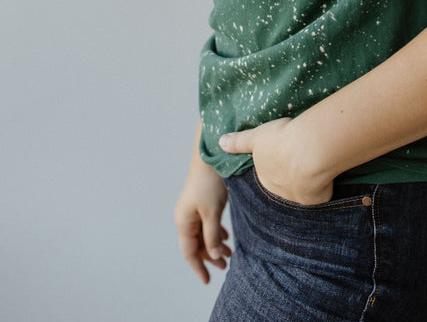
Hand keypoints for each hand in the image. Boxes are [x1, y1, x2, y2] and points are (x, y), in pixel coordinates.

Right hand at [174, 157, 231, 283]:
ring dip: (214, 244)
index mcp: (184, 222)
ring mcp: (192, 210)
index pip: (189, 252)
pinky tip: (226, 237)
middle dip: (210, 256)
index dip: (198, 268)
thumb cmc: (210, 185)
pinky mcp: (200, 203)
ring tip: (229, 253)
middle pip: (196, 244)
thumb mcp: (212, 212)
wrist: (211, 158)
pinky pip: (206, 224)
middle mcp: (185, 217)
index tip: (207, 281)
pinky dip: (215, 233)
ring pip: (202, 234)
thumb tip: (213, 255)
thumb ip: (211, 235)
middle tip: (226, 265)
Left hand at [219, 117, 333, 205]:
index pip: (268, 176)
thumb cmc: (281, 141)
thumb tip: (220, 143)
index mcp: (265, 178)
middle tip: (299, 163)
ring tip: (314, 167)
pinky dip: (323, 187)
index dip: (275, 167)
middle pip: (284, 187)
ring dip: (306, 183)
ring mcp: (299, 199)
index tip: (283, 158)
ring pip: (302, 192)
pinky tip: (327, 175)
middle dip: (290, 179)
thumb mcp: (257, 136)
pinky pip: (320, 194)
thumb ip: (239, 142)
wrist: (309, 151)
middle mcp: (280, 193)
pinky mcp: (318, 200)